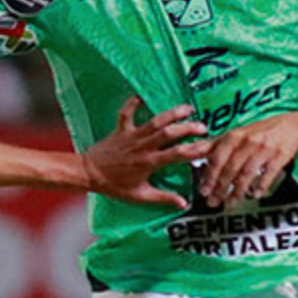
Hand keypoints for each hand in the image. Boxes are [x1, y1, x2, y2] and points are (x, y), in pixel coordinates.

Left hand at [81, 95, 210, 206]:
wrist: (89, 174)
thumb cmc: (114, 185)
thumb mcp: (140, 195)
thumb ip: (163, 198)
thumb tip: (183, 204)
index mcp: (149, 163)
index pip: (177, 155)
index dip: (194, 150)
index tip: (208, 147)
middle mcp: (143, 147)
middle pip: (169, 133)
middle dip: (187, 128)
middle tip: (203, 127)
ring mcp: (132, 136)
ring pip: (154, 121)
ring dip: (171, 113)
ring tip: (187, 108)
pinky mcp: (121, 129)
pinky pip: (127, 112)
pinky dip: (133, 102)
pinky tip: (142, 94)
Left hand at [189, 111, 297, 207]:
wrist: (290, 126)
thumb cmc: (258, 132)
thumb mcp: (235, 134)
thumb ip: (213, 145)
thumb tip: (188, 151)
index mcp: (234, 136)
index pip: (217, 158)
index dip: (209, 176)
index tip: (203, 190)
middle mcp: (248, 142)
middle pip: (230, 169)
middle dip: (220, 188)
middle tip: (212, 201)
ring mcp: (264, 149)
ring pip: (247, 174)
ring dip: (237, 191)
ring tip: (230, 203)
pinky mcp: (279, 156)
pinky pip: (267, 174)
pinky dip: (260, 186)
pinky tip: (254, 195)